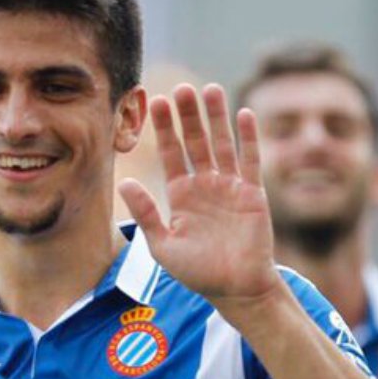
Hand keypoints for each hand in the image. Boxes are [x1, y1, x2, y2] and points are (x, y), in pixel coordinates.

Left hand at [118, 84, 280, 310]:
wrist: (236, 290)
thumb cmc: (198, 273)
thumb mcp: (163, 246)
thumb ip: (146, 213)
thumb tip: (124, 182)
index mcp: (181, 195)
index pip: (171, 153)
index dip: (165, 129)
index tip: (157, 102)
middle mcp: (205, 185)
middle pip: (195, 142)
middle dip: (188, 116)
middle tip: (182, 89)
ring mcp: (230, 187)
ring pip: (222, 144)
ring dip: (216, 118)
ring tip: (209, 90)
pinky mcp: (253, 194)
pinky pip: (250, 160)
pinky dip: (248, 138)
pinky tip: (244, 113)